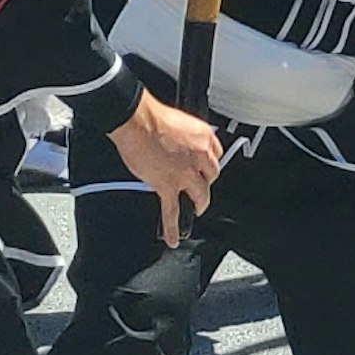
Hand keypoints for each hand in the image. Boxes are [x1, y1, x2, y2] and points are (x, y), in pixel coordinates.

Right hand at [113, 87, 224, 245]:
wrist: (138, 121)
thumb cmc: (153, 116)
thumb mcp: (181, 122)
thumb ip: (187, 138)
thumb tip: (182, 148)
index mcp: (204, 137)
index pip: (216, 156)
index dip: (208, 164)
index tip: (204, 169)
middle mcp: (199, 156)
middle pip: (211, 177)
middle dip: (205, 184)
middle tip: (200, 191)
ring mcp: (185, 173)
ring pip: (200, 195)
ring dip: (198, 204)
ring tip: (195, 211)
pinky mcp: (168, 186)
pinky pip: (172, 211)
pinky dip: (173, 228)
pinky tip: (174, 238)